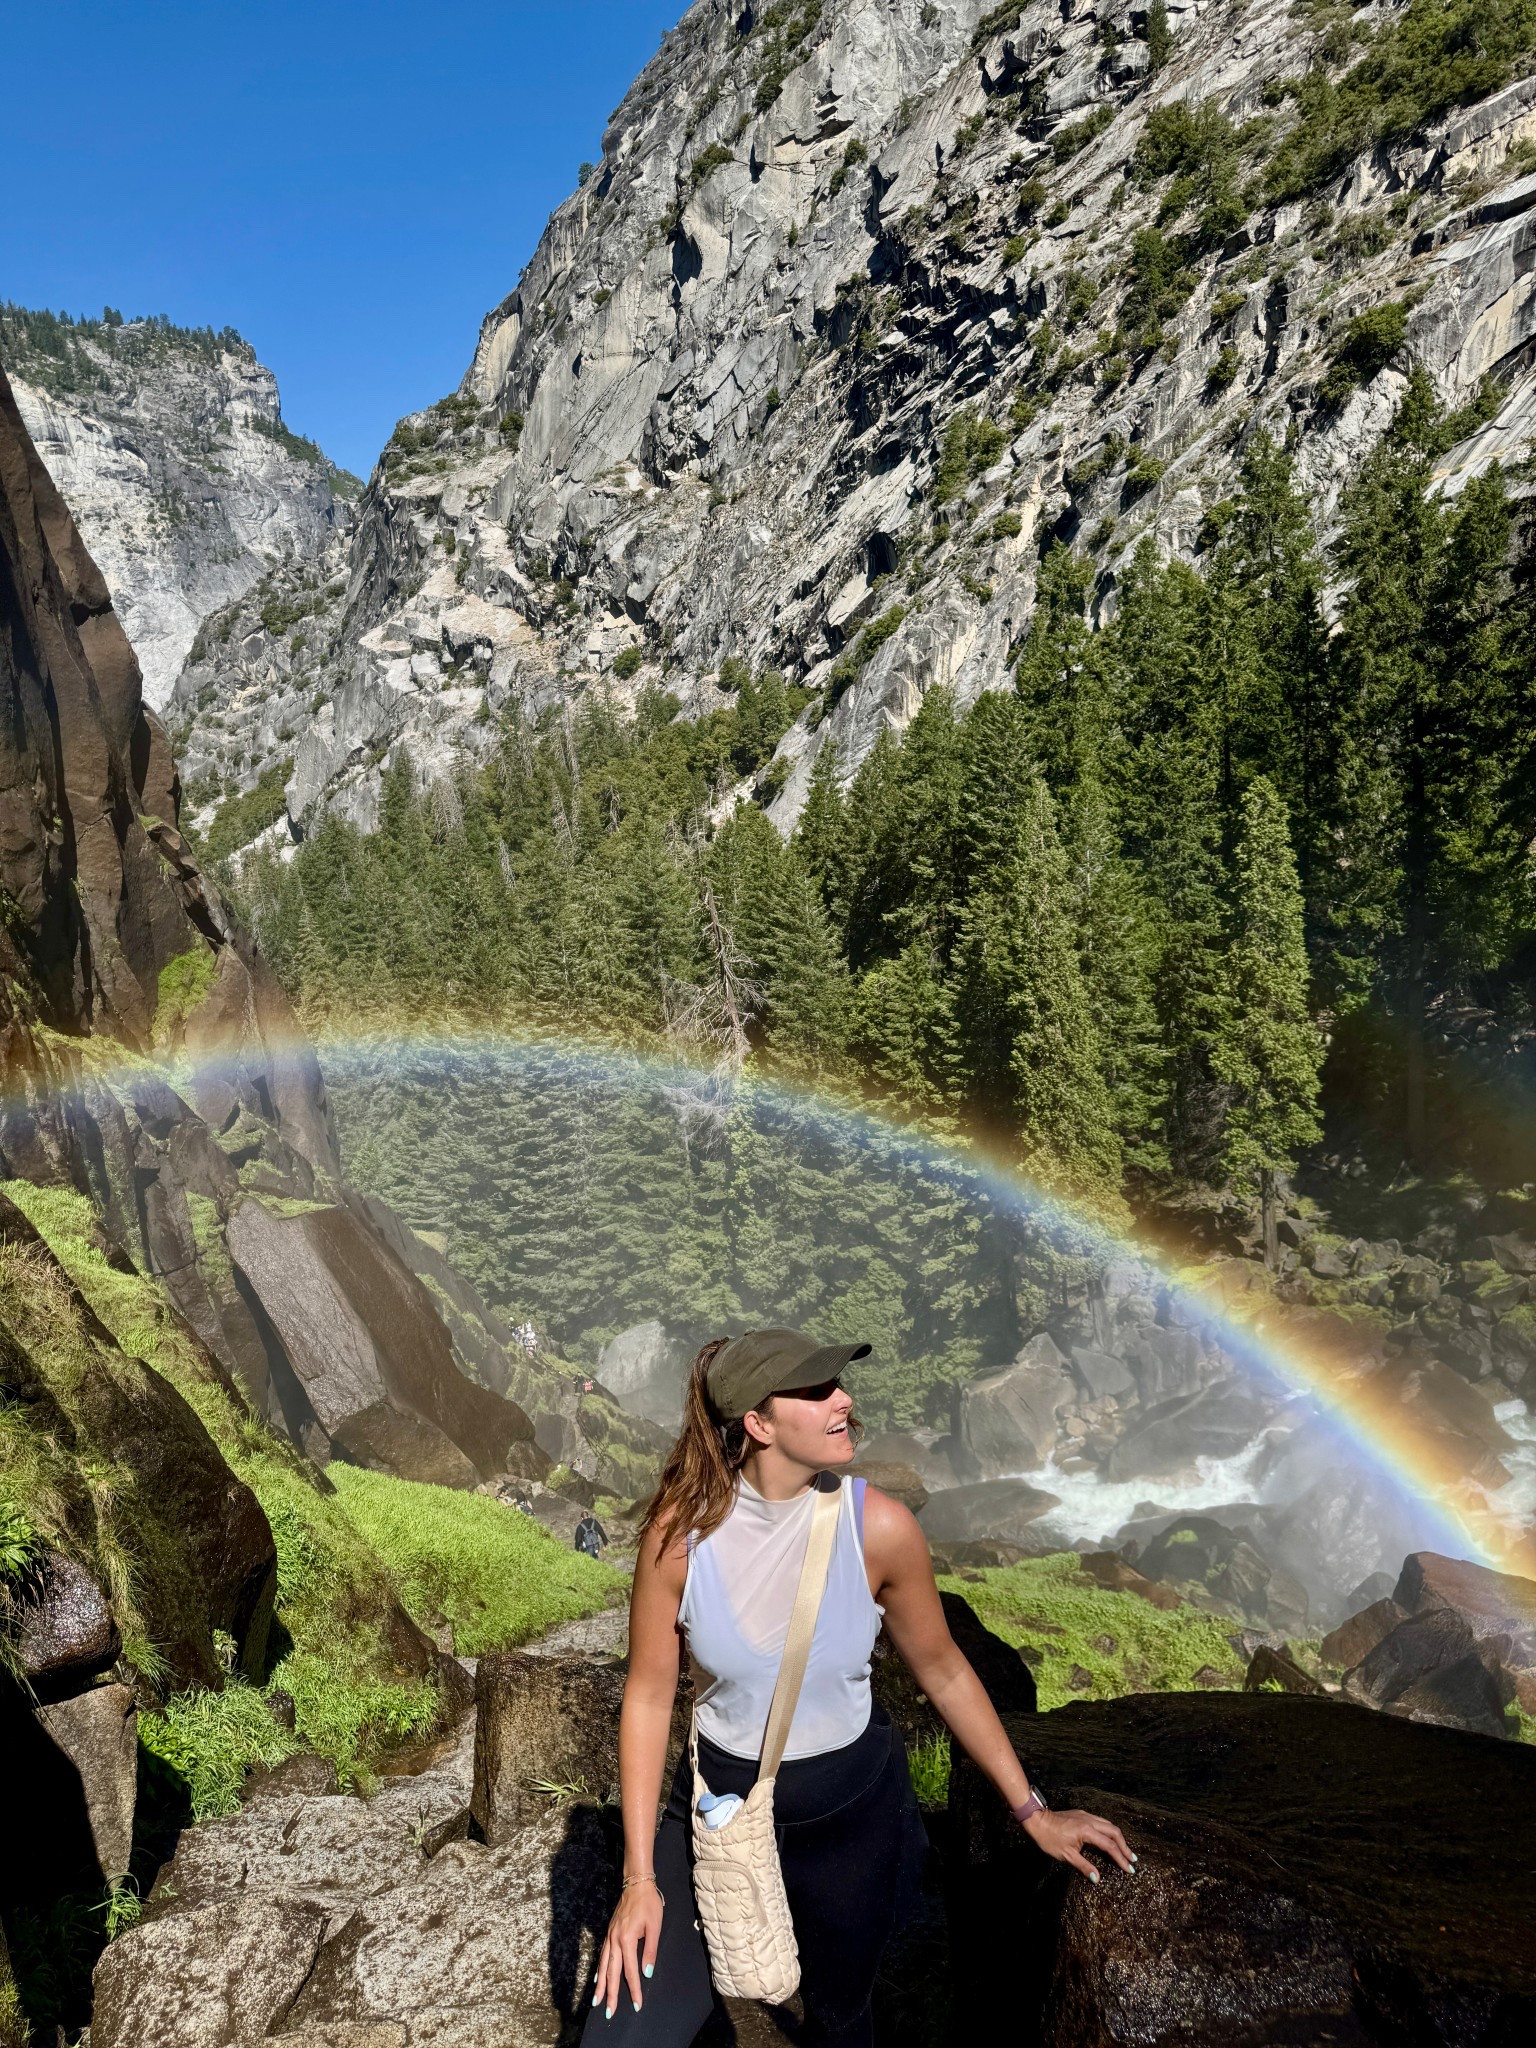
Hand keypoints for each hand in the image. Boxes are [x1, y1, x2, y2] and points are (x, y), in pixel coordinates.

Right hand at [593, 1876, 662, 2018]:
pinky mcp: (609, 1933)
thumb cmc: (648, 1904)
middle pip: (611, 1972)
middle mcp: (615, 1940)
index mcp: (627, 1939)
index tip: (637, 2005)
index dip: (634, 1989)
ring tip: (597, 2001)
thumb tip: (647, 1973)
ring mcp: (609, 1936)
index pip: (630, 1971)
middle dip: (611, 1994)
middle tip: (610, 2012)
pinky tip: (598, 1978)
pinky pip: (602, 1955)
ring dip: (600, 1985)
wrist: (636, 1883)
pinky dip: (599, 1969)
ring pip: (603, 1965)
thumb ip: (650, 1950)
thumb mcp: (654, 1926)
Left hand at [1021, 1806, 1135, 1881]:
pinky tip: (1110, 1839)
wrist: (1037, 1820)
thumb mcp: (1066, 1856)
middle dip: (1124, 1846)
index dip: (1120, 1858)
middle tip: (1132, 1860)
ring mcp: (1086, 1816)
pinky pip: (1101, 1822)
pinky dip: (1110, 1832)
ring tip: (1125, 1851)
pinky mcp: (1082, 1814)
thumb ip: (1083, 1866)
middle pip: (1114, 1832)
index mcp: (1087, 1831)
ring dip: (1118, 1838)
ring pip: (1109, 1825)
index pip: (1109, 1846)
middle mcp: (1090, 1821)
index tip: (1129, 1868)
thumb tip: (1097, 1878)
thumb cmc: (1050, 1839)